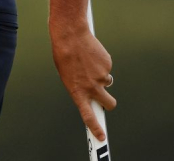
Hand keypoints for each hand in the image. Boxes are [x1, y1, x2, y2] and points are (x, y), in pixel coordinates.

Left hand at [50, 24, 116, 140]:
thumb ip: (79, 87)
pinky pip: (107, 68)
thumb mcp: (67, 76)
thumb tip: (90, 93)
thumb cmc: (64, 56)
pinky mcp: (107, 65)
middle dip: (108, 102)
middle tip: (103, 95)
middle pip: (109, 104)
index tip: (101, 138)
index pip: (88, 116)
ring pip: (108, 82)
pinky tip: (91, 55)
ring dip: (102, 77)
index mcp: (77, 92)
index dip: (96, 128)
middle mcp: (91, 87)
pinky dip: (101, 64)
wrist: (70, 35)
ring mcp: (101, 77)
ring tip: (88, 64)